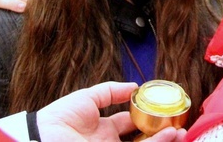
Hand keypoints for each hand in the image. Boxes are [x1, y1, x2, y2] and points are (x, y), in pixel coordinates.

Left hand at [36, 81, 185, 140]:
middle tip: (179, 126)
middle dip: (162, 133)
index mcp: (103, 130)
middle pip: (142, 139)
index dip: (148, 118)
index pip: (132, 124)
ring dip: (164, 140)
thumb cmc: (57, 119)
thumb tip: (134, 87)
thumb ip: (110, 91)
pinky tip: (169, 135)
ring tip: (181, 132)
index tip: (164, 110)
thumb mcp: (86, 99)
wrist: (41, 140)